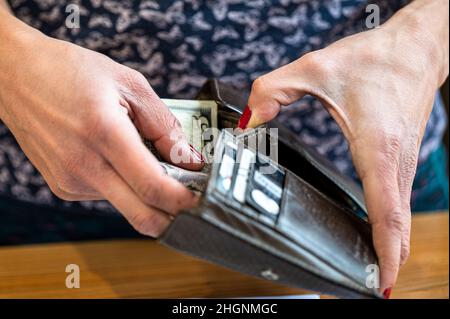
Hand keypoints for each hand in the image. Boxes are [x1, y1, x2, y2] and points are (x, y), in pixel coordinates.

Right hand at [0, 26, 203, 236]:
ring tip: (143, 158)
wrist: (15, 75)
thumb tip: (189, 160)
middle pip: (141, 216)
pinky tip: (116, 157)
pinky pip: (107, 195)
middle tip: (191, 203)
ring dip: (146, 193)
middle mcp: (83, 164)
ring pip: (127, 205)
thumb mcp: (130, 84)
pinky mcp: (63, 187)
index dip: (184, 201)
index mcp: (104, 132)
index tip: (202, 200)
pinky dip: (123, 184)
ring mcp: (70, 181)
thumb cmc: (70, 71)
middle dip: (173, 218)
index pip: (153, 187)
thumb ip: (165, 126)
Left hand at [243, 4, 447, 293]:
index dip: (384, 254)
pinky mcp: (401, 160)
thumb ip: (271, 93)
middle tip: (362, 289)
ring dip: (386, 248)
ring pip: (398, 219)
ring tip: (366, 273)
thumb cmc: (373, 59)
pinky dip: (389, 228)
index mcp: (377, 147)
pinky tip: (372, 237)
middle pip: (395, 228)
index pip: (386, 214)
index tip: (378, 285)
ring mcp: (403, 164)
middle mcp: (396, 163)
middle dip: (383, 263)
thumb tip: (248, 121)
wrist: (414, 48)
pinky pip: (396, 205)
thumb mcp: (313, 69)